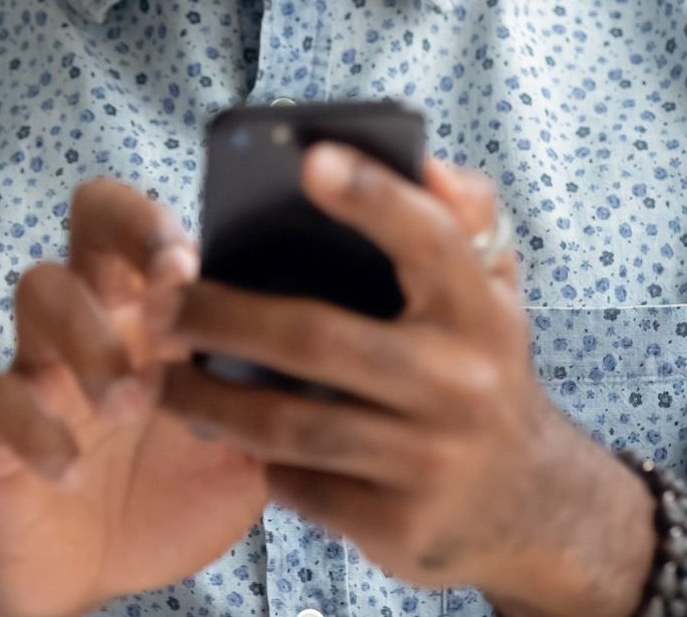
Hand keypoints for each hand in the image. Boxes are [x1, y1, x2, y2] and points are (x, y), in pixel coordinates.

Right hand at [0, 177, 268, 616]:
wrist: (88, 572)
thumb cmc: (168, 491)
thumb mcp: (243, 450)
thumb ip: (277, 403)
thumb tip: (345, 362)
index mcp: (158, 312)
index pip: (152, 222)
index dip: (163, 223)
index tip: (193, 263)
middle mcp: (98, 317)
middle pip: (90, 217)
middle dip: (125, 231)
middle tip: (160, 287)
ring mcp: (40, 363)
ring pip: (39, 288)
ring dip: (87, 336)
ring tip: (125, 401)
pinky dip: (36, 428)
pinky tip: (71, 470)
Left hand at [156, 147, 638, 601]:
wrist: (528, 505)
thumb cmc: (480, 367)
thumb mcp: (493, 292)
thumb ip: (465, 219)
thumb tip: (429, 166)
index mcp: (480, 311)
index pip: (430, 240)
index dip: (373, 198)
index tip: (309, 160)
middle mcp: (461, 384)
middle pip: (317, 340)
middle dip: (222, 317)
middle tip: (159, 304)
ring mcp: (429, 461)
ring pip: (290, 424)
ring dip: (208, 399)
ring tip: (158, 377)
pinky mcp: (397, 526)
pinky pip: (298, 486)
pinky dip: (255, 460)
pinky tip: (226, 436)